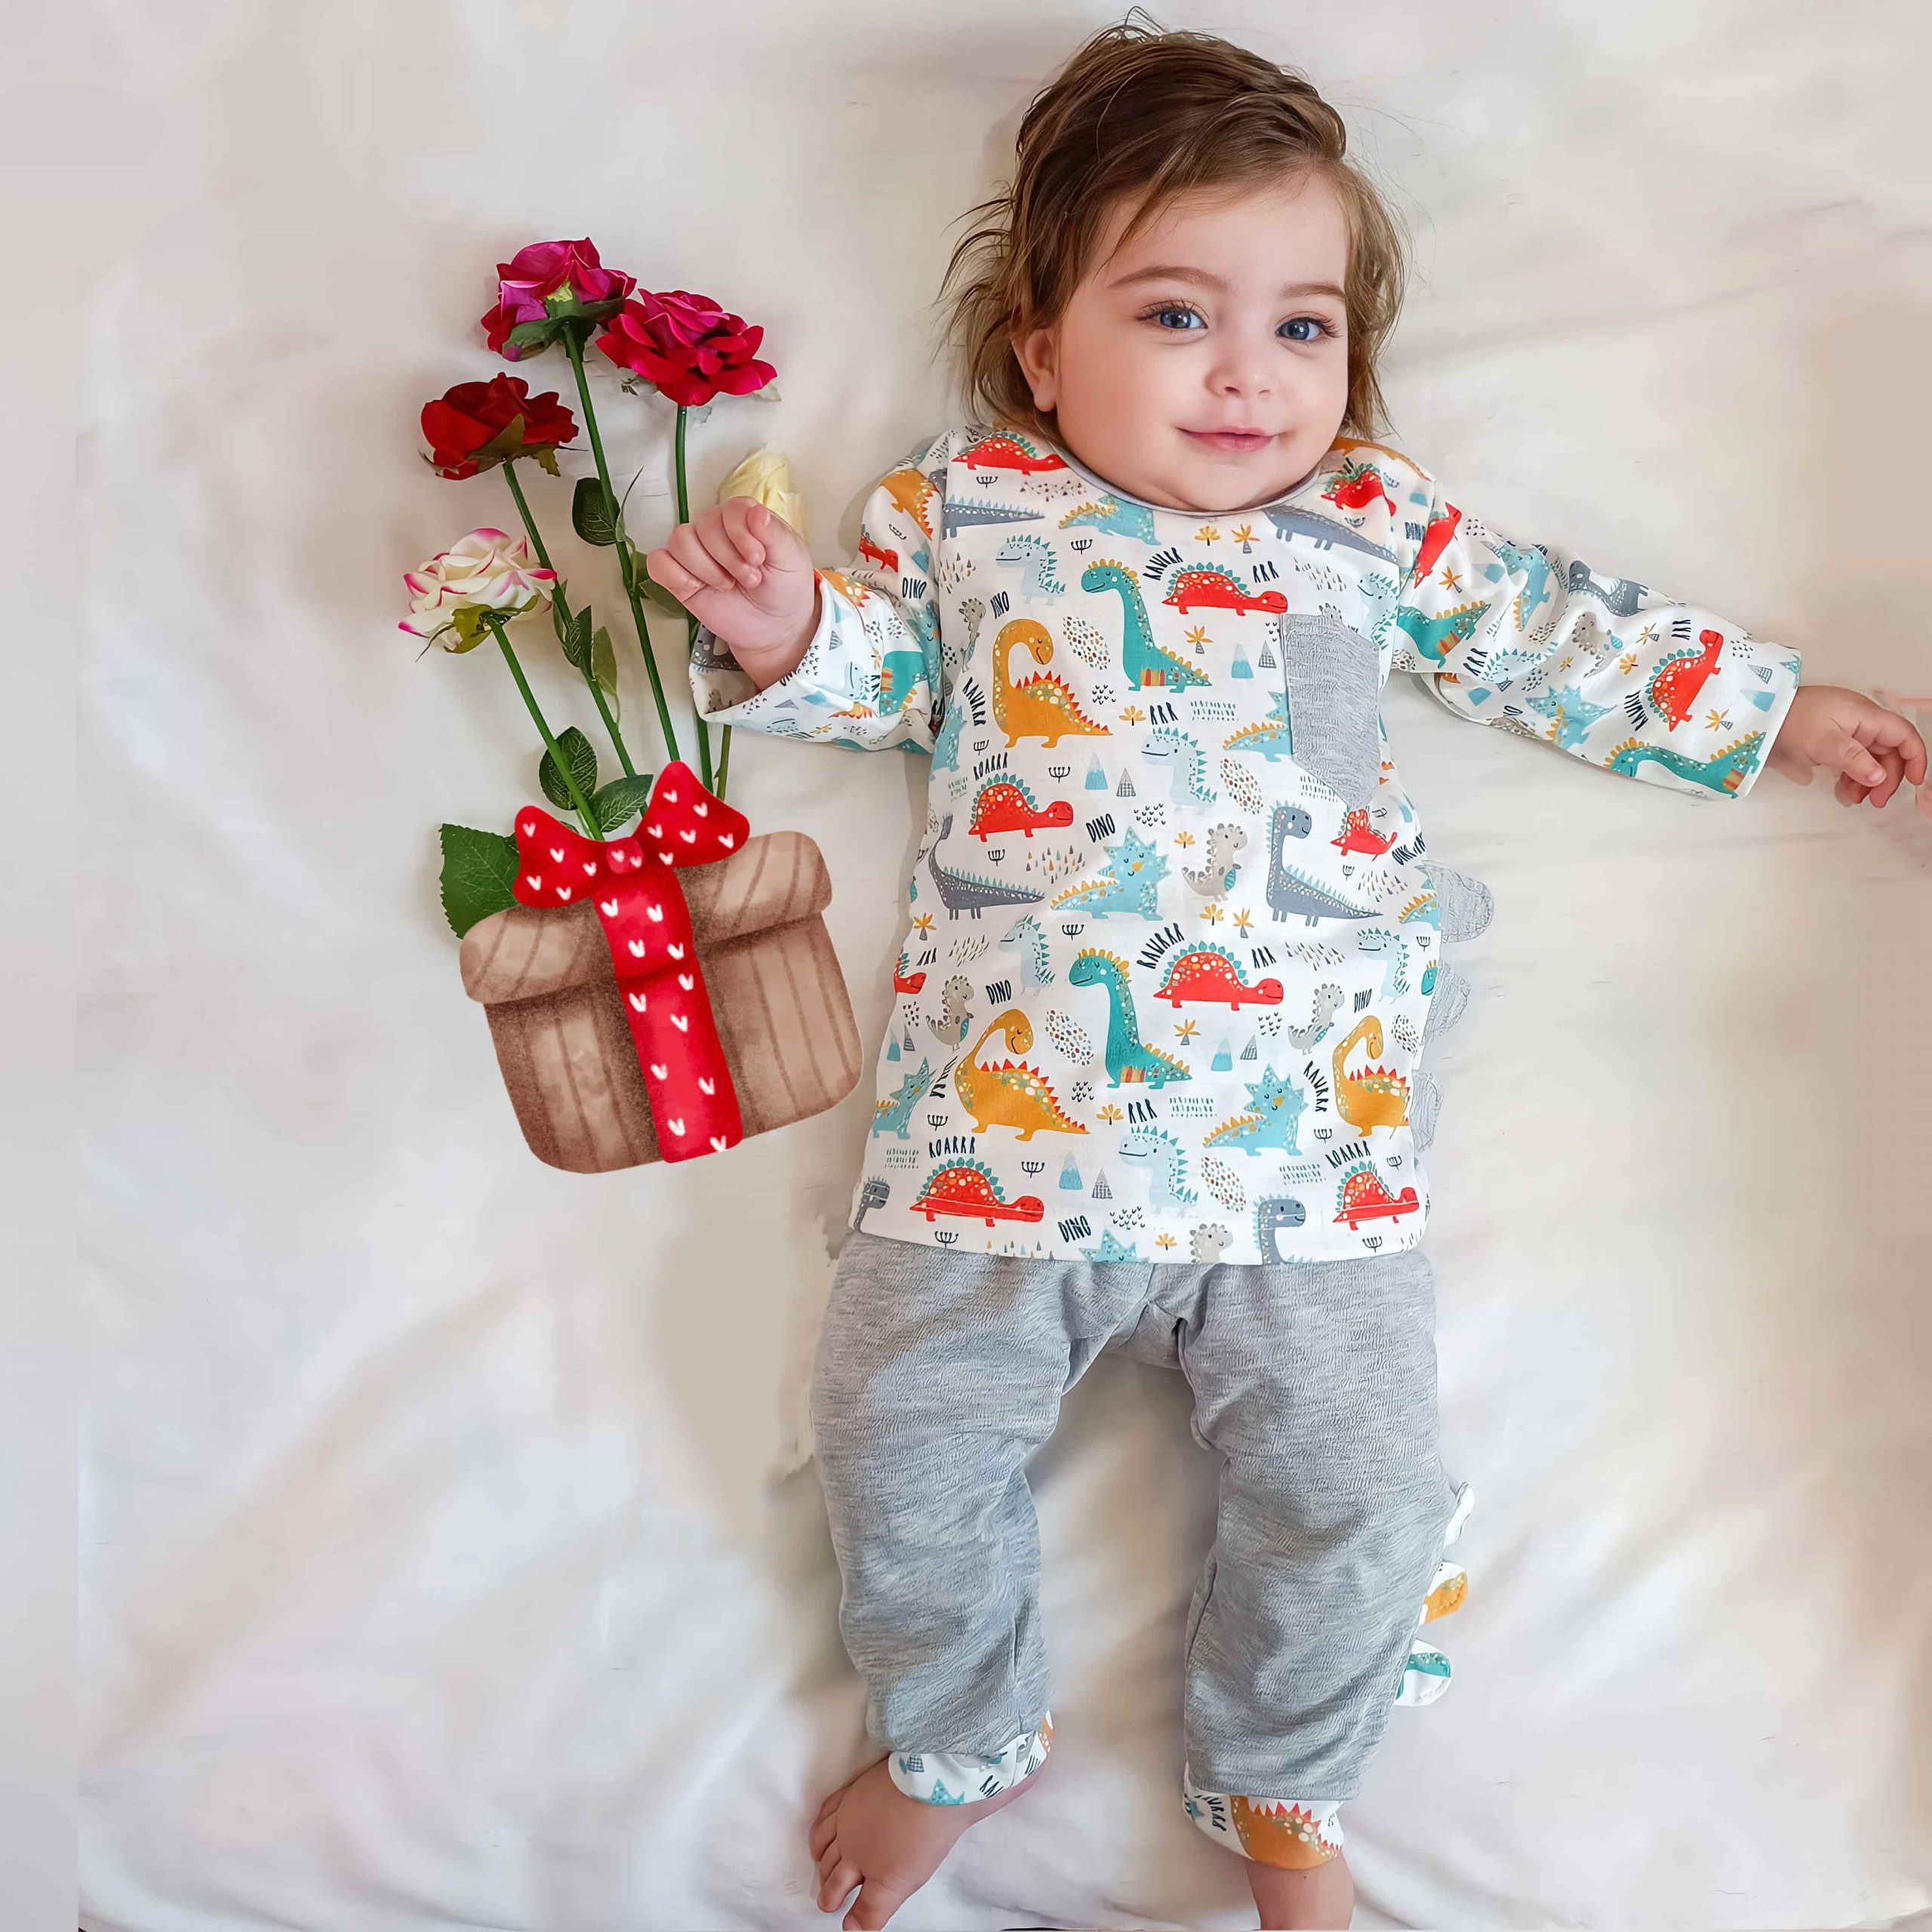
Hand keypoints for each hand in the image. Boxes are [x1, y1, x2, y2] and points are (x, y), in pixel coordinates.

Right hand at [642, 498, 818, 681]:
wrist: (774, 627)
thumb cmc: (784, 588)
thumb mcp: (791, 559)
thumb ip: (775, 533)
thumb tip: (756, 512)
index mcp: (742, 519)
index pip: (730, 509)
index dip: (741, 535)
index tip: (758, 560)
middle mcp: (715, 530)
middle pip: (703, 525)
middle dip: (727, 557)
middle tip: (749, 579)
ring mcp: (695, 553)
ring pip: (679, 540)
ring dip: (705, 568)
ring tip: (727, 586)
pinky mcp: (679, 577)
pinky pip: (659, 563)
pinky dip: (676, 575)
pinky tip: (697, 588)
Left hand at [1765, 683, 1927, 807]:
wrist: (1759, 718)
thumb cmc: (1789, 721)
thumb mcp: (1823, 742)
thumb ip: (1854, 759)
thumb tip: (1879, 777)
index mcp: (1865, 716)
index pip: (1903, 735)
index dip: (1915, 758)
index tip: (1914, 783)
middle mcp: (1860, 723)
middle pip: (1888, 752)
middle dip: (1886, 777)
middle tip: (1874, 801)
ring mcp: (1846, 732)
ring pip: (1870, 760)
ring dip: (1868, 781)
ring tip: (1853, 798)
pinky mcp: (1831, 743)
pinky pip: (1851, 761)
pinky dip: (1851, 777)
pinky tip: (1842, 792)